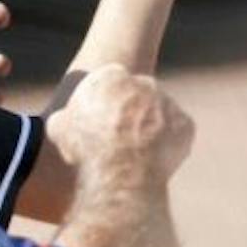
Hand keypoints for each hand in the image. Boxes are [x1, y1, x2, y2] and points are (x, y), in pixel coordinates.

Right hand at [43, 63, 194, 182]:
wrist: (121, 170)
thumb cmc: (87, 149)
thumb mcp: (60, 130)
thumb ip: (64, 118)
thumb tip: (61, 121)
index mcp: (111, 76)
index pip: (109, 82)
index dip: (104, 103)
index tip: (101, 121)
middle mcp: (143, 83)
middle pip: (137, 96)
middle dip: (131, 114)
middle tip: (120, 140)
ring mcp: (168, 102)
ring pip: (159, 115)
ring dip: (151, 130)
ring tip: (135, 157)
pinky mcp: (185, 123)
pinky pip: (176, 134)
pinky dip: (168, 146)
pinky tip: (153, 163)